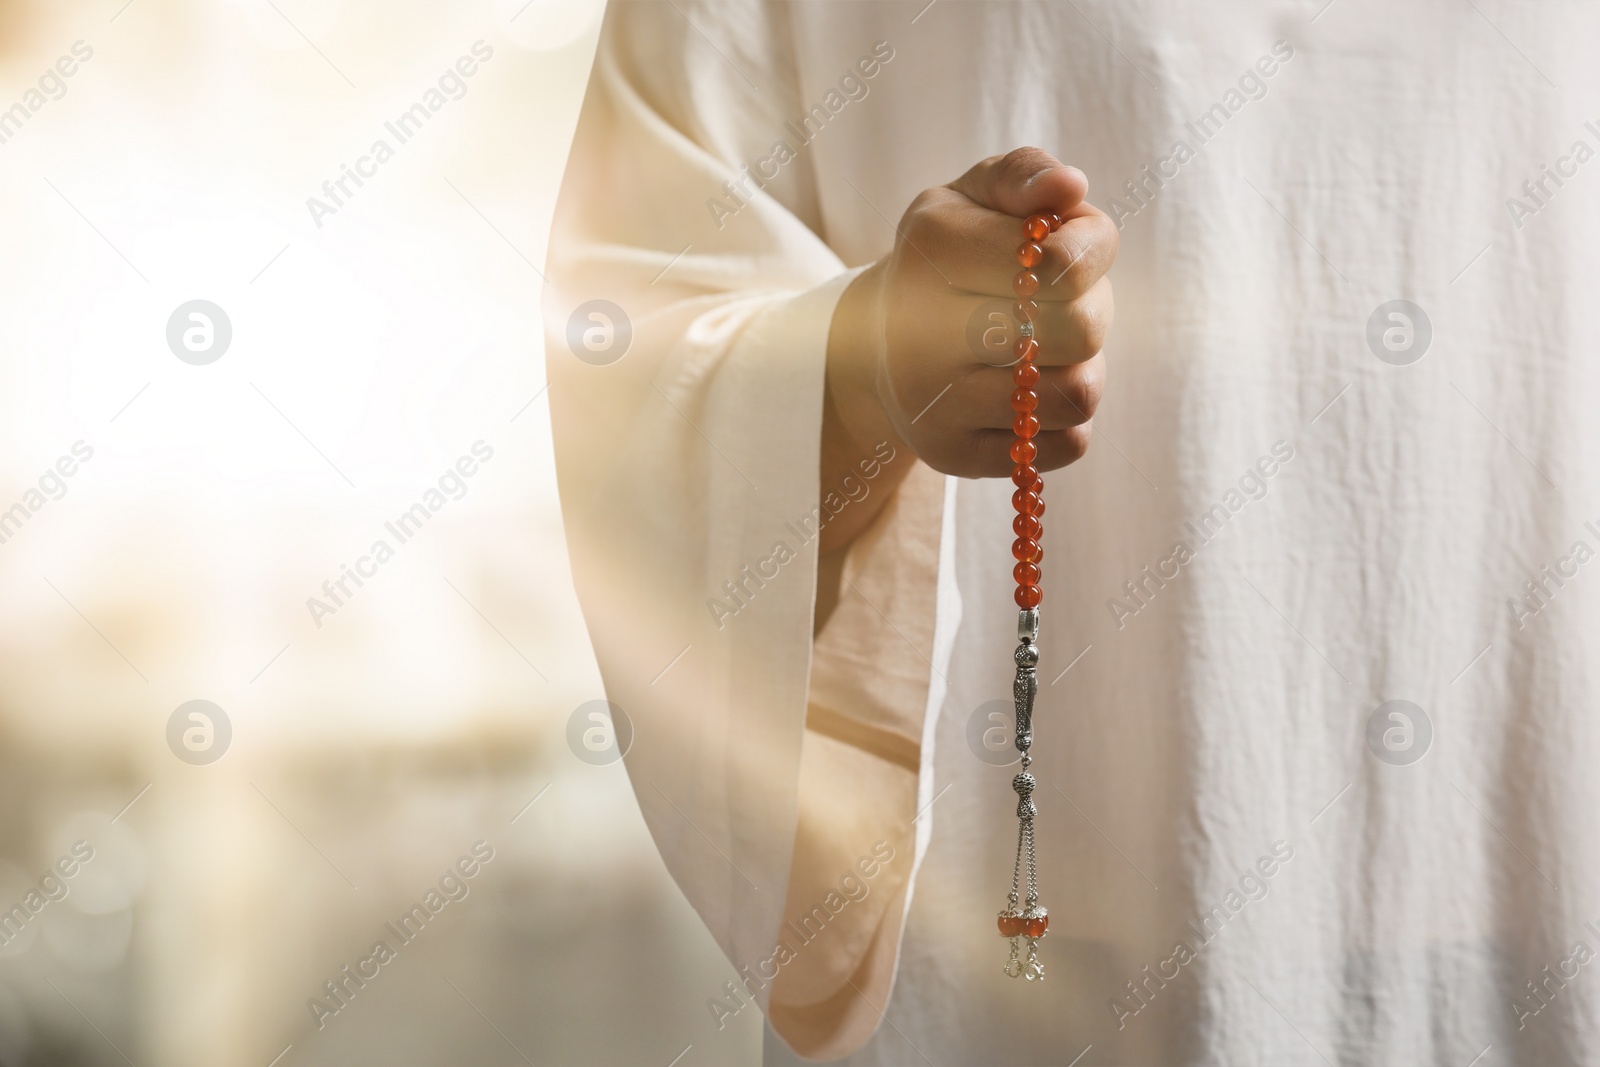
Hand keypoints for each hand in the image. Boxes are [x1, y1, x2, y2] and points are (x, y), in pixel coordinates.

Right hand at [825, 147, 1116, 486]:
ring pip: (1076, 395)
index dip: (1089, 253)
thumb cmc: (949, 257)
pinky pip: (1067, 446)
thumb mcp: (975, 196)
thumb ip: (1025, 176)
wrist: (876, 341)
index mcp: (931, 247)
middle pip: (1079, 331)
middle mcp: (920, 333)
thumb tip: (1068, 188)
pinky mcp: (955, 456)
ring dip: (1079, 368)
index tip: (1062, 251)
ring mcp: (933, 405)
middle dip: (1086, 311)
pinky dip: (1065, 419)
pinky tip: (1029, 395)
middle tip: (1053, 306)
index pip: (1066, 266)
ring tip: (1043, 351)